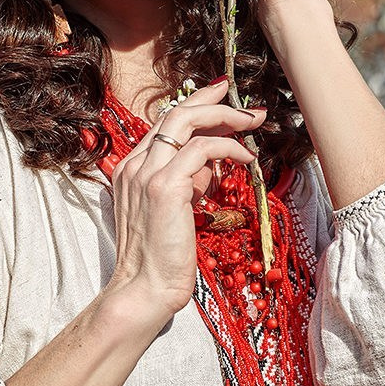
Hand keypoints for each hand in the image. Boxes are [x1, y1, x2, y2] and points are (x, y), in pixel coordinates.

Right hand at [108, 80, 264, 317]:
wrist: (144, 289)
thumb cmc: (161, 259)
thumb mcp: (175, 211)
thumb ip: (188, 183)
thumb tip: (211, 165)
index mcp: (131, 169)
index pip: (165, 124)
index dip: (196, 105)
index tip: (222, 95)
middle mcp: (134, 165)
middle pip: (175, 113)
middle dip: (214, 101)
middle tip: (247, 105)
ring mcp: (146, 173)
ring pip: (186, 121)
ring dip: (226, 118)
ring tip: (253, 123)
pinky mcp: (165, 186)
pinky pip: (202, 149)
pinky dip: (229, 147)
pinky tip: (247, 159)